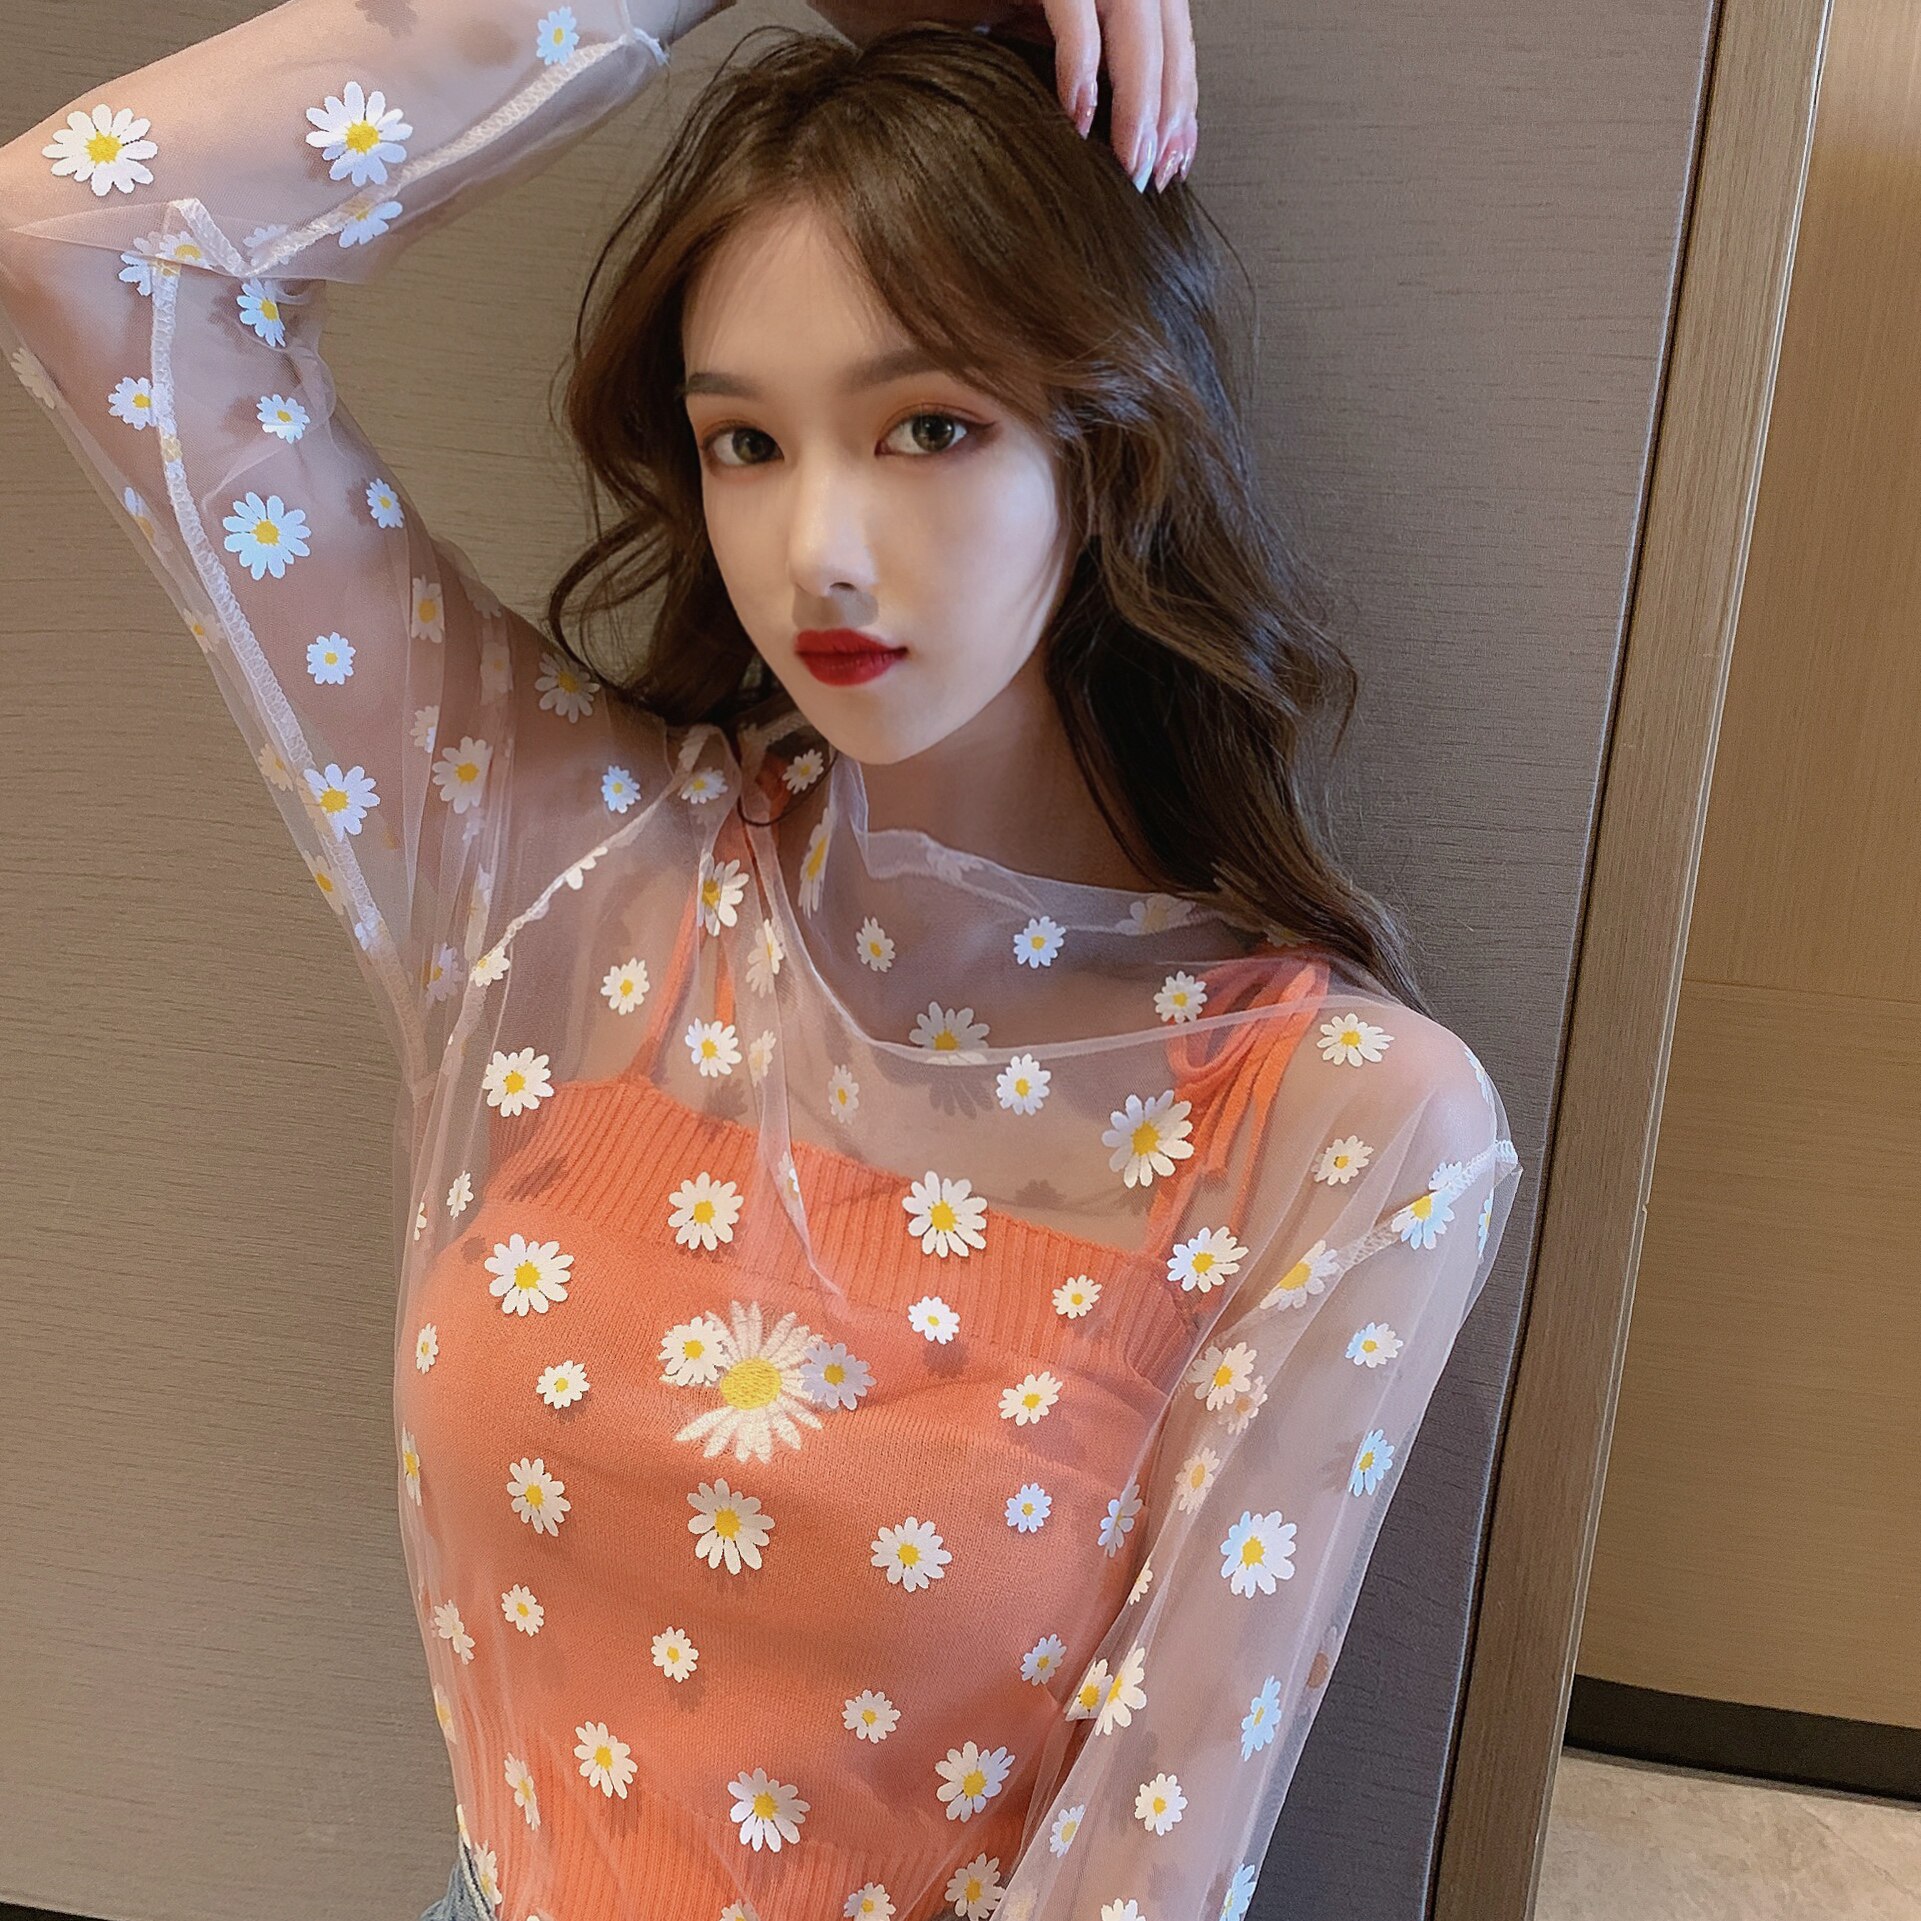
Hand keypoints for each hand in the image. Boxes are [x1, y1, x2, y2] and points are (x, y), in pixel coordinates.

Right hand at [805, 0, 1197, 192]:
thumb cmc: (893, 0)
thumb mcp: (988, 51)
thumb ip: (1040, 81)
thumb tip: (1090, 148)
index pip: (1156, 34)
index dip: (1170, 98)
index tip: (1169, 162)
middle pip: (1161, 24)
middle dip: (1167, 104)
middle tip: (1157, 172)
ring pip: (1135, 12)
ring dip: (1139, 92)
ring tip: (1127, 159)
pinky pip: (1072, 3)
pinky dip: (1082, 60)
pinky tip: (1077, 115)